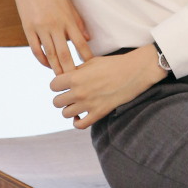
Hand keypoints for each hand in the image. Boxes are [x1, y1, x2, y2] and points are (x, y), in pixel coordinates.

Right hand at [0, 0, 92, 73]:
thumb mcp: (68, 4)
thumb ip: (78, 22)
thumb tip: (87, 39)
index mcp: (67, 18)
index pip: (80, 43)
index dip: (86, 57)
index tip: (91, 69)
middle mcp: (54, 25)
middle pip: (65, 53)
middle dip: (71, 70)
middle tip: (77, 82)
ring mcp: (40, 27)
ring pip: (50, 54)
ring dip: (57, 68)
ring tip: (62, 79)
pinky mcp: (28, 28)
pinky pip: (36, 49)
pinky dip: (42, 59)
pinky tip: (48, 65)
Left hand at [50, 44, 167, 128]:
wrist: (134, 72)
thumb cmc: (114, 64)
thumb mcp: (91, 63)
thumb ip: (76, 71)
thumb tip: (64, 78)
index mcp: (75, 77)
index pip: (53, 86)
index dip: (57, 85)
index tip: (64, 85)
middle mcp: (79, 92)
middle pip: (56, 101)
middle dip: (62, 98)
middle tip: (70, 95)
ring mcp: (88, 104)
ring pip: (65, 113)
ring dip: (69, 109)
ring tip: (76, 105)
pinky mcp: (99, 113)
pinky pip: (80, 124)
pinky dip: (77, 122)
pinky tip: (80, 116)